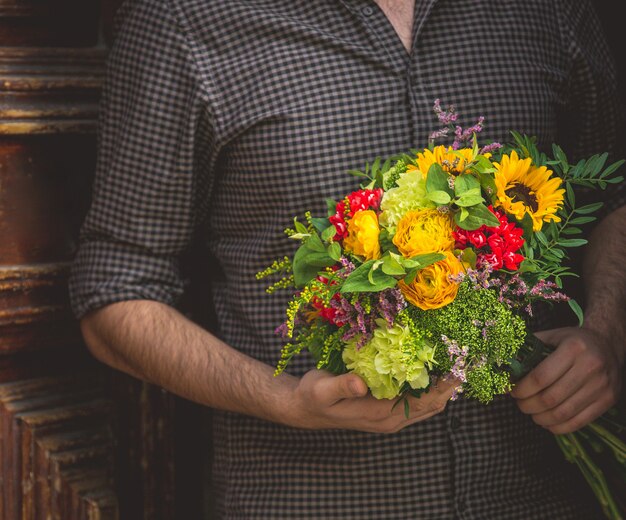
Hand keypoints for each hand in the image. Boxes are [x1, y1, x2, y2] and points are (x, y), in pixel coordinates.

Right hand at [288, 369, 458, 432]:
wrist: (304, 408)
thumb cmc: (313, 396)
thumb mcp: (322, 389)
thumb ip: (343, 385)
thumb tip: (362, 383)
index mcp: (379, 415)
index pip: (422, 403)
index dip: (442, 387)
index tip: (457, 366)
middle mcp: (389, 420)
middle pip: (431, 406)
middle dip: (448, 385)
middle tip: (462, 358)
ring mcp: (389, 417)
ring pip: (426, 405)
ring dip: (440, 387)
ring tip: (453, 362)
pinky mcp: (385, 410)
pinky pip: (415, 402)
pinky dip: (427, 387)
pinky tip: (430, 369)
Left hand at [511, 327, 622, 433]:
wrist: (608, 344)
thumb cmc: (572, 341)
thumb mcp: (551, 336)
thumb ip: (528, 349)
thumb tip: (503, 368)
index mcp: (573, 348)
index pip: (540, 377)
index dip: (521, 389)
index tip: (512, 391)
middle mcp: (590, 367)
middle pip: (550, 398)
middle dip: (528, 405)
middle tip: (519, 404)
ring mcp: (601, 386)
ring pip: (563, 413)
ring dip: (540, 418)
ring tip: (532, 413)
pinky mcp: (608, 400)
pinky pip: (579, 422)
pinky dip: (558, 427)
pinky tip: (547, 422)